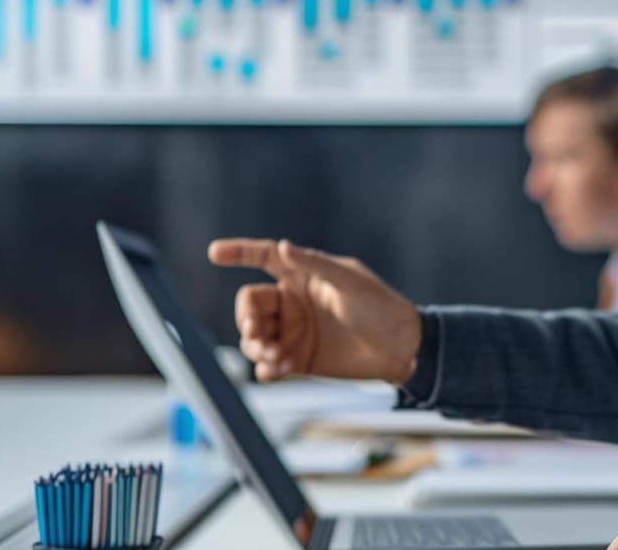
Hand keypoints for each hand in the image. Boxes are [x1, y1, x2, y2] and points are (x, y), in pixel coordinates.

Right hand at [206, 237, 421, 385]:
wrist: (402, 350)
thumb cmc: (381, 308)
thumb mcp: (349, 282)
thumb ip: (314, 265)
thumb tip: (283, 245)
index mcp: (304, 276)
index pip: (263, 257)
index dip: (239, 252)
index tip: (215, 253)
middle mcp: (293, 302)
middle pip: (250, 305)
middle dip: (246, 319)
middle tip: (256, 333)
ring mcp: (294, 331)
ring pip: (253, 336)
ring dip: (254, 346)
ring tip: (274, 358)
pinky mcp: (298, 359)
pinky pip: (267, 364)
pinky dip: (265, 367)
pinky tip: (278, 371)